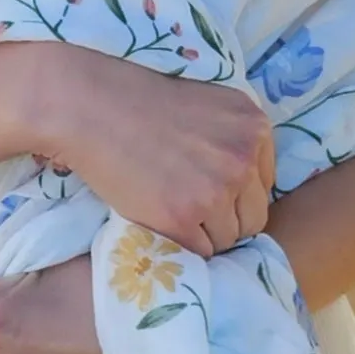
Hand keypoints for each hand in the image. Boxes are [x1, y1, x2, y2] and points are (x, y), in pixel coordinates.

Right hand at [13, 45, 274, 257]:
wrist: (90, 106)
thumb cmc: (141, 103)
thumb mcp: (209, 107)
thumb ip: (235, 141)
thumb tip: (248, 188)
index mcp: (255, 127)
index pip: (263, 184)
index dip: (234, 192)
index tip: (204, 185)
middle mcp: (244, 158)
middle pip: (253, 216)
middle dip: (224, 217)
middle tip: (187, 204)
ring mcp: (216, 189)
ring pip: (229, 239)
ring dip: (202, 232)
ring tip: (169, 207)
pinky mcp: (184, 216)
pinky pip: (200, 251)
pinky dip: (181, 242)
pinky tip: (157, 216)